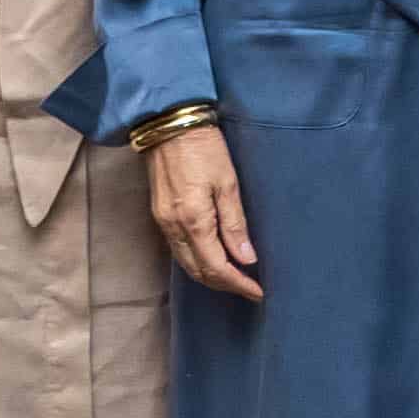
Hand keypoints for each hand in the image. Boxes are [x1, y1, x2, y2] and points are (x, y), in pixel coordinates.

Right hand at [147, 127, 260, 301]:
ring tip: (235, 279)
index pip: (217, 266)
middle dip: (224, 284)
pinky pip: (179, 250)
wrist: (169, 126)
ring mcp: (163, 223)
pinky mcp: (160, 215)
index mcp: (193, 220)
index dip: (238, 283)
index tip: (258, 292)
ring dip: (210, 275)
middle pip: (199, 271)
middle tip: (249, 289)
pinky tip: (212, 259)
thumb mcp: (228, 183)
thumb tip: (246, 259)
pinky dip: (197, 261)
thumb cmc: (204, 149)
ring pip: (186, 263)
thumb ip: (235, 225)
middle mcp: (173, 228)